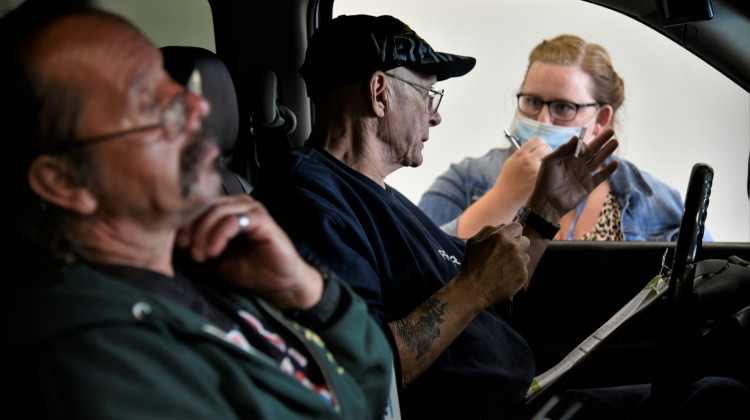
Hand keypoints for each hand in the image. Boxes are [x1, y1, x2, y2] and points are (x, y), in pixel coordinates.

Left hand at [175, 194, 322, 309]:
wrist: (279, 284)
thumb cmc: (250, 271)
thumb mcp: (214, 259)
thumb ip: (197, 246)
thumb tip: (170, 243)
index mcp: (226, 210)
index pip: (198, 207)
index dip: (184, 224)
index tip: (178, 246)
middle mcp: (238, 205)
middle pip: (204, 206)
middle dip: (192, 230)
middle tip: (189, 252)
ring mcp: (251, 210)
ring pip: (216, 211)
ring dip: (203, 234)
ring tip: (201, 255)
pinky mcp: (262, 219)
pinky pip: (234, 220)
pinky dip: (219, 235)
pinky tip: (214, 252)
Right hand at [457, 222, 530, 306]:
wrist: (474, 289)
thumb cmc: (472, 264)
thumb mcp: (474, 241)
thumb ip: (489, 229)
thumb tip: (502, 226)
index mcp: (501, 236)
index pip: (517, 227)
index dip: (512, 233)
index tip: (508, 240)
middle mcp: (513, 247)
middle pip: (525, 241)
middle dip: (517, 245)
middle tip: (505, 254)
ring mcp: (520, 262)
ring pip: (526, 256)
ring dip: (518, 259)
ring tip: (503, 267)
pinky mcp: (523, 275)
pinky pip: (524, 269)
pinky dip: (517, 272)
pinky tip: (505, 276)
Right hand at [494, 137, 551, 206]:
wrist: (506, 196)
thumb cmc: (508, 180)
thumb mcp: (511, 162)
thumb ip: (523, 153)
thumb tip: (537, 148)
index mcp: (520, 154)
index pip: (537, 140)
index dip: (541, 143)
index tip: (541, 148)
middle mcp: (527, 160)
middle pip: (546, 148)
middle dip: (547, 152)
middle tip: (544, 159)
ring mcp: (535, 170)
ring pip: (550, 160)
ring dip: (548, 163)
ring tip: (542, 170)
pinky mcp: (540, 179)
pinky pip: (549, 171)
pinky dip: (548, 173)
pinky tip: (542, 177)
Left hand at [527, 128, 618, 221]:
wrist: (547, 202)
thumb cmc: (545, 181)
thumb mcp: (550, 162)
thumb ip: (563, 149)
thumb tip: (577, 137)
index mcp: (567, 158)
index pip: (580, 145)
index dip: (583, 143)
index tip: (582, 147)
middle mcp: (577, 165)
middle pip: (592, 150)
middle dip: (602, 140)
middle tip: (611, 130)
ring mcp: (584, 175)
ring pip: (599, 160)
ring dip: (607, 151)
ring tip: (615, 142)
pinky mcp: (589, 186)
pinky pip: (601, 177)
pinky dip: (609, 170)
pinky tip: (616, 162)